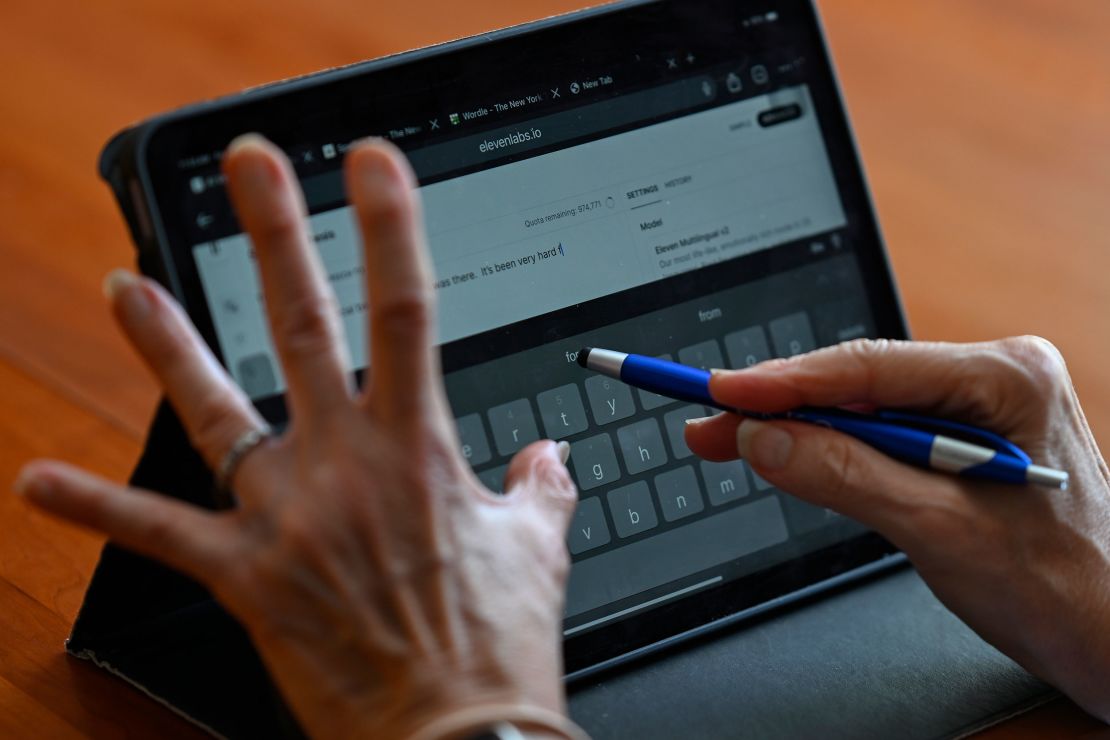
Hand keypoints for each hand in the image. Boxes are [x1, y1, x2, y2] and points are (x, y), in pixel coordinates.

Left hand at [15, 137, 579, 737]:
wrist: (456, 738)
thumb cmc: (496, 647)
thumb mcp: (538, 551)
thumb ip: (541, 489)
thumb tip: (547, 456)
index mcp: (420, 451)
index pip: (407, 311)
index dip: (390, 228)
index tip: (371, 166)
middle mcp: (345, 469)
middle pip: (303, 328)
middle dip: (278, 236)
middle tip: (253, 167)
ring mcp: (287, 519)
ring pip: (214, 413)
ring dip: (165, 346)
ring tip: (125, 286)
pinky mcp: (246, 579)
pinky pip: (163, 536)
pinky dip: (99, 509)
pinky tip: (39, 481)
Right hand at [686, 337, 1109, 720]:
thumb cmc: (1065, 584)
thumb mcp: (940, 529)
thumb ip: (845, 476)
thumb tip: (765, 439)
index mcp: (1007, 376)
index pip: (870, 366)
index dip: (783, 381)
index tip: (721, 392)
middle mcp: (994, 376)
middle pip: (860, 382)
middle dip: (781, 408)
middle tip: (710, 425)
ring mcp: (980, 405)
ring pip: (865, 407)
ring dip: (801, 430)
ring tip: (732, 441)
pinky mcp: (964, 436)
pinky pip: (883, 431)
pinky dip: (834, 449)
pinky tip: (792, 453)